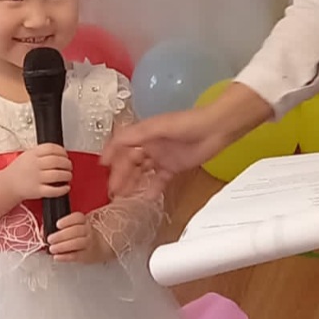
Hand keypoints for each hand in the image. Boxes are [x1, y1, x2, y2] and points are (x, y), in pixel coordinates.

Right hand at [0, 144, 71, 209]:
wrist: (7, 185)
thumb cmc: (19, 171)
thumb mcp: (27, 155)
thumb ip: (41, 152)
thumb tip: (60, 152)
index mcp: (32, 154)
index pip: (51, 148)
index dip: (62, 151)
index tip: (65, 155)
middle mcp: (35, 165)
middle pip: (57, 161)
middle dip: (67, 163)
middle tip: (69, 166)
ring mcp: (36, 178)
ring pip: (57, 175)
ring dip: (67, 175)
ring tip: (68, 176)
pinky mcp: (38, 191)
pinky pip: (53, 190)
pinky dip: (62, 189)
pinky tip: (66, 188)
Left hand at [48, 211, 112, 263]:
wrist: (99, 246)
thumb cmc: (82, 235)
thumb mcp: (75, 227)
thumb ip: (60, 227)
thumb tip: (43, 230)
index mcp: (84, 221)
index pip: (78, 218)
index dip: (67, 220)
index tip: (58, 224)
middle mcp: (88, 231)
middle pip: (76, 231)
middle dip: (61, 235)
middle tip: (50, 239)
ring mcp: (89, 243)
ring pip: (77, 243)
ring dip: (62, 246)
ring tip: (52, 248)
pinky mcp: (87, 256)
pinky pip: (76, 256)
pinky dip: (65, 257)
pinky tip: (57, 257)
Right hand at [102, 106, 237, 197]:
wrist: (216, 129)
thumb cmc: (188, 122)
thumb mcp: (158, 127)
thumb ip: (136, 135)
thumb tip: (115, 143)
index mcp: (144, 133)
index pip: (121, 144)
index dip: (111, 154)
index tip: (102, 166)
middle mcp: (150, 144)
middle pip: (130, 161)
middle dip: (120, 175)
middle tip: (114, 189)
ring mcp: (162, 156)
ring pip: (142, 171)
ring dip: (133, 182)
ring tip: (125, 195)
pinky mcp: (174, 166)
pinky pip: (159, 179)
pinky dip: (153, 188)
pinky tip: (148, 196)